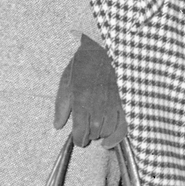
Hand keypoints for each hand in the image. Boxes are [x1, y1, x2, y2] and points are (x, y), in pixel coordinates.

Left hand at [54, 34, 126, 148]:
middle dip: (89, 133)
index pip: (80, 133)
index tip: (78, 138)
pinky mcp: (127, 103)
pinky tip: (110, 139)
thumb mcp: (67, 80)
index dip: (78, 139)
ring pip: (107, 132)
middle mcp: (98, 107)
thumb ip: (61, 105)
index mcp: (81, 101)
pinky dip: (116, 137)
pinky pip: (124, 128)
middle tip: (88, 126)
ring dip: (101, 133)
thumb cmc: (84, 62)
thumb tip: (58, 125)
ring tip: (98, 125)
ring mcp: (114, 106)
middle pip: (94, 134)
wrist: (106, 46)